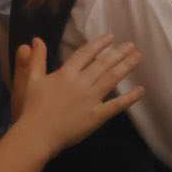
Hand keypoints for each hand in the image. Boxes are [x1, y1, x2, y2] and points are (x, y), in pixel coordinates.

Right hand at [11, 35, 145, 155]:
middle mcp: (81, 82)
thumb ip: (36, 59)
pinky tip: (141, 90)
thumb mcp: (31, 79)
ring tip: (138, 57)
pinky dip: (129, 98)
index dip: (100, 44)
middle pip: (103, 64)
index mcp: (66, 73)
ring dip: (126, 66)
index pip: (86, 53)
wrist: (37, 134)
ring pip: (111, 79)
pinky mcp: (96, 116)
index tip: (112, 37)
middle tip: (132, 44)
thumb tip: (37, 39)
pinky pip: (116, 105)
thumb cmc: (32, 108)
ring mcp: (91, 99)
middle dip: (118, 52)